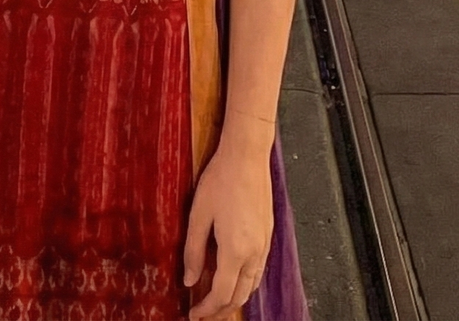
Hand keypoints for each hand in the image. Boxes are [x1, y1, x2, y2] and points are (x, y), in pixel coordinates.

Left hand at [183, 139, 273, 317]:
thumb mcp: (199, 214)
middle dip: (222, 310)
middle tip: (204, 314)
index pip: (221, 294)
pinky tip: (233, 277)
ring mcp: (265, 244)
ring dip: (235, 298)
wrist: (247, 155)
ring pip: (252, 285)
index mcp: (235, 251)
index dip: (207, 309)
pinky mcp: (269, 234)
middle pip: (240, 295)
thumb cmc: (220, 180)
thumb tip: (189, 281)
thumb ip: (193, 251)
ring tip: (217, 300)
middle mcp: (255, 252)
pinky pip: (259, 270)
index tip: (193, 315)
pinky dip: (246, 282)